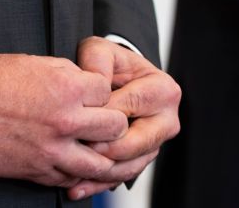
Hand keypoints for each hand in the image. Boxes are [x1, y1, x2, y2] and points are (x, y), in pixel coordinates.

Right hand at [0, 54, 127, 187]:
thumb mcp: (36, 64)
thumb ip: (66, 73)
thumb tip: (85, 81)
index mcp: (67, 87)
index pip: (107, 91)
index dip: (102, 91)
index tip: (95, 94)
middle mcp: (66, 120)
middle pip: (115, 127)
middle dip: (113, 121)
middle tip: (105, 121)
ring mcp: (54, 148)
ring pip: (100, 162)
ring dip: (103, 155)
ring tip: (99, 149)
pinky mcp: (39, 170)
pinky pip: (71, 178)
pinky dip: (78, 173)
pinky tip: (76, 164)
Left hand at [65, 37, 182, 200]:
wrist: (115, 80)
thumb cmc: (108, 65)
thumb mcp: (101, 51)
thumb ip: (97, 61)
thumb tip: (95, 85)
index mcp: (163, 90)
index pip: (131, 107)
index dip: (103, 115)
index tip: (77, 119)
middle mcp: (167, 120)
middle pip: (134, 144)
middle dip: (103, 148)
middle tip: (76, 147)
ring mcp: (156, 143)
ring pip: (129, 166)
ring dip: (100, 173)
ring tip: (72, 174)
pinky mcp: (142, 159)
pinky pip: (122, 177)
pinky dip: (98, 184)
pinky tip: (76, 187)